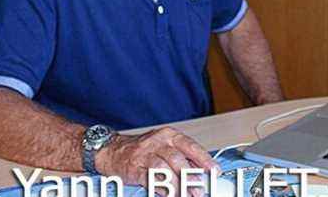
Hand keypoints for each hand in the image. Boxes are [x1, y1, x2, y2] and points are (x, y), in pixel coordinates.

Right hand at [95, 127, 218, 195]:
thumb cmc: (143, 150)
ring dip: (178, 185)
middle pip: (177, 159)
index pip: (190, 146)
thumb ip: (182, 158)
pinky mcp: (135, 168)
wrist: (113, 151)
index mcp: (169, 136)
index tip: (214, 171)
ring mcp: (145, 155)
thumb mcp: (165, 147)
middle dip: (191, 176)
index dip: (204, 159)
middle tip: (200, 189)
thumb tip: (202, 172)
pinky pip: (150, 179)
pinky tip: (170, 194)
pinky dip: (162, 188)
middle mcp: (157, 142)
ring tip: (187, 194)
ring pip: (164, 169)